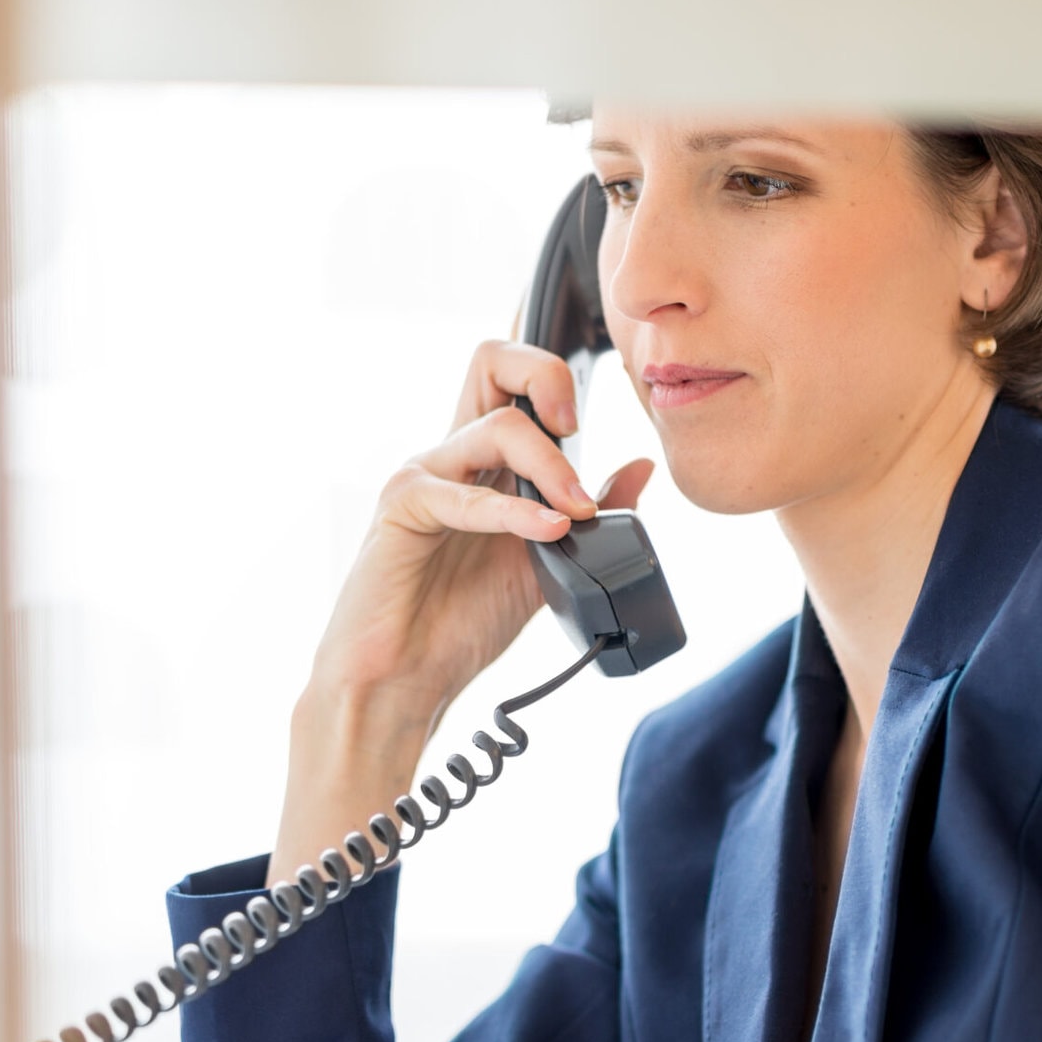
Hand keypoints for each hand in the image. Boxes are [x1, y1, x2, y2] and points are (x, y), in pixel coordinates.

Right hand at [268, 342, 656, 883]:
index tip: (593, 413)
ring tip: (575, 513)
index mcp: (486, 464)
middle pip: (491, 361)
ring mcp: (425, 476)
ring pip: (496, 427)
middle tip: (579, 426)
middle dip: (545, 374)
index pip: (513, 380)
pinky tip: (548, 531)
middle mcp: (454, 456)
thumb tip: (640, 468)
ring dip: (551, 467)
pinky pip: (461, 493)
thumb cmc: (461, 623)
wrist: (405, 680)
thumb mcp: (547, 564)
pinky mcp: (402, 508)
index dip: (553, 371)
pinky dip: (513, 512)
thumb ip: (590, 514)